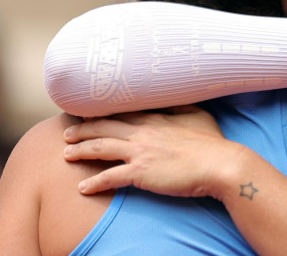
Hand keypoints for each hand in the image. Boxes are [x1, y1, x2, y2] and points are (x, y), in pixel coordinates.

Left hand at [63, 106, 241, 199]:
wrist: (220, 164)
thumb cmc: (212, 142)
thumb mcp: (198, 115)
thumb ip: (181, 106)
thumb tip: (174, 98)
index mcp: (154, 117)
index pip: (120, 112)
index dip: (101, 113)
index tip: (87, 114)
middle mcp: (142, 131)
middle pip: (103, 126)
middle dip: (82, 129)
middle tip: (66, 133)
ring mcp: (140, 151)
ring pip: (100, 147)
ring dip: (80, 150)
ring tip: (66, 154)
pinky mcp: (141, 172)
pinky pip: (110, 177)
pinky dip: (94, 182)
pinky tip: (83, 188)